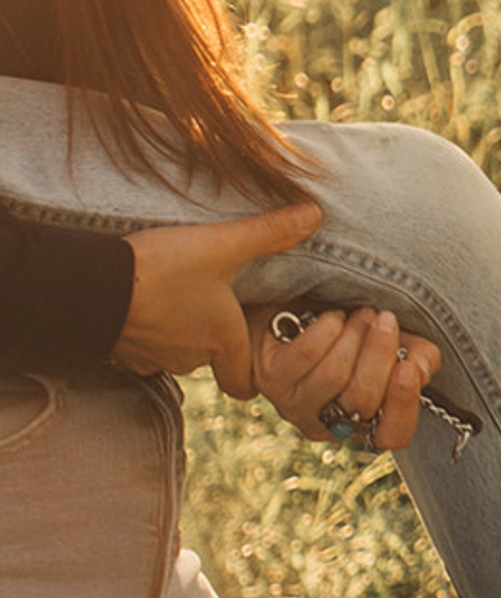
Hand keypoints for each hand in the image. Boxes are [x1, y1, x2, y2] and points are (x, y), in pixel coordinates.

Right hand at [116, 205, 323, 396]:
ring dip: (181, 329)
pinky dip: (150, 329)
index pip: (245, 384)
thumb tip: (316, 214)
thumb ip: (269, 232)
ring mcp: (153, 358)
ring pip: (178, 350)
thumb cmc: (159, 270)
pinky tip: (148, 302)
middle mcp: (190, 358)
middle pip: (212, 358)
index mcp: (222, 341)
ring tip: (181, 296)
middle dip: (215, 336)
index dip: (253, 374)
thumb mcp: (221, 245)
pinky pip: (144, 346)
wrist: (86, 286)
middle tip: (215, 303)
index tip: (257, 353)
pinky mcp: (121, 350)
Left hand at [253, 304, 445, 454]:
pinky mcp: (270, 379)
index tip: (409, 365)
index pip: (392, 437)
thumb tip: (418, 366)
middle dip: (379, 351)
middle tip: (385, 319)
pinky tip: (332, 317)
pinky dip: (328, 326)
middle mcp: (329, 422)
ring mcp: (295, 404)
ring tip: (360, 314)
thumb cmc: (356, 333)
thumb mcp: (398, 346)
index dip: (404, 405)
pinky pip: (307, 354)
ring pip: (334, 375)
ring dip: (354, 334)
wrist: (302, 307)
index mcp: (365, 422)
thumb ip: (420, 359)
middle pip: (362, 399)